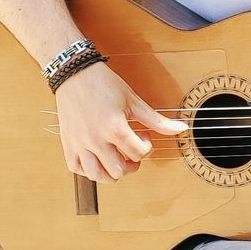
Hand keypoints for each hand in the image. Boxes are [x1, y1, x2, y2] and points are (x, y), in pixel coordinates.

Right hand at [54, 61, 186, 181]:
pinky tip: (99, 158)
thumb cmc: (105, 84)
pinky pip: (76, 168)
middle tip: (132, 150)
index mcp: (114, 128)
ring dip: (111, 172)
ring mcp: (79, 143)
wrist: (75, 74)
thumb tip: (182, 128)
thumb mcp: (134, 101)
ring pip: (97, 175)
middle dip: (132, 164)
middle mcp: (95, 139)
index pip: (138, 154)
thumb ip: (157, 120)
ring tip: (116, 159)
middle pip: (119, 170)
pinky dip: (89, 169)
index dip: (147, 147)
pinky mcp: (68, 143)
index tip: (144, 135)